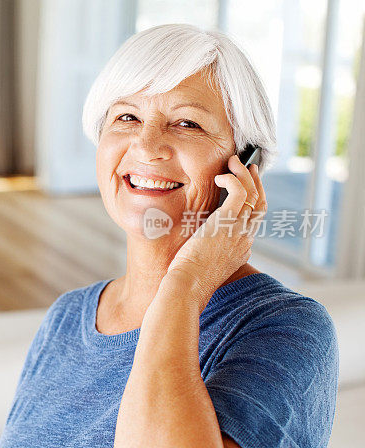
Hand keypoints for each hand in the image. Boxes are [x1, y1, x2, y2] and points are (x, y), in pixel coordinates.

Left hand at [165, 154, 266, 298]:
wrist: (188, 286)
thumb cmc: (188, 278)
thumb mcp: (204, 260)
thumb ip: (208, 246)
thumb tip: (198, 236)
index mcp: (242, 248)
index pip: (255, 219)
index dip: (253, 199)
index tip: (245, 186)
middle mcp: (245, 238)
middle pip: (260, 204)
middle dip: (256, 182)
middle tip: (247, 167)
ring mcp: (239, 230)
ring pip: (254, 194)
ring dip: (245, 174)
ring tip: (235, 161)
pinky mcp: (227, 222)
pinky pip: (240, 192)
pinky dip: (233, 179)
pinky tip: (220, 178)